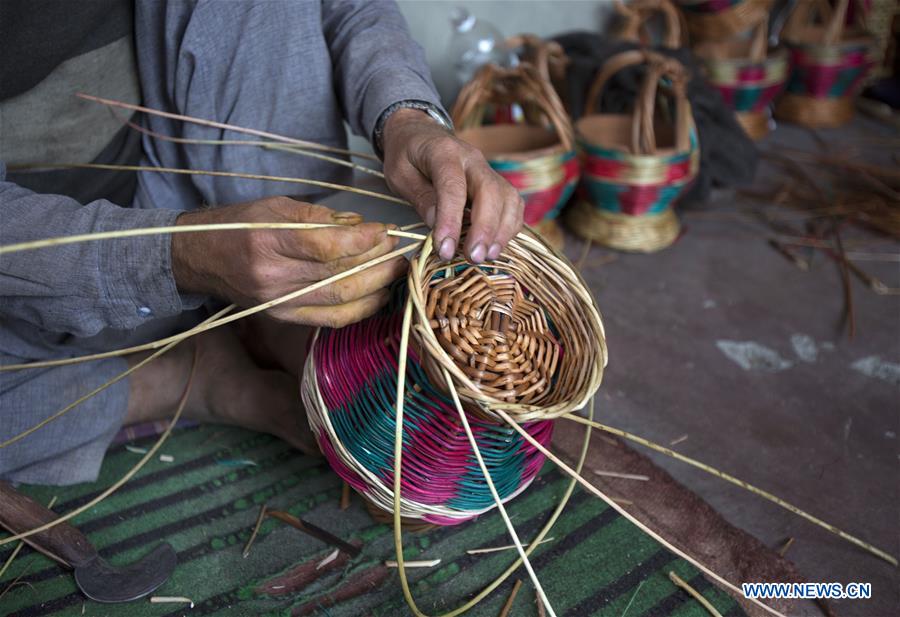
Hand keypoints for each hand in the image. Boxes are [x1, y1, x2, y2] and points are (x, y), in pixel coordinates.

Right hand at [171, 197, 406, 326]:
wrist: (200, 258)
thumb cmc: (239, 225)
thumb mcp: (276, 206)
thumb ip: (320, 217)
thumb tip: (361, 226)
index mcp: (267, 242)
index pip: (326, 246)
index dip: (363, 241)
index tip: (385, 230)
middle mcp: (272, 277)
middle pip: (339, 277)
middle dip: (377, 264)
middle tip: (398, 250)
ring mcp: (278, 303)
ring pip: (340, 301)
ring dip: (377, 287)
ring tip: (396, 270)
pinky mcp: (284, 318)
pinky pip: (331, 319)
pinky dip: (361, 309)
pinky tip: (379, 294)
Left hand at [381, 108, 523, 262]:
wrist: (420, 134)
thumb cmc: (406, 155)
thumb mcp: (399, 174)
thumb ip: (420, 197)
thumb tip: (437, 224)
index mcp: (444, 152)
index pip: (453, 187)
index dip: (451, 220)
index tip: (445, 249)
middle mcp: (472, 158)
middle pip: (490, 191)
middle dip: (485, 229)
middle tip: (473, 257)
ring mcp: (488, 170)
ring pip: (508, 198)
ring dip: (501, 231)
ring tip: (486, 256)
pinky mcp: (496, 183)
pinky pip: (513, 205)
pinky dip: (509, 228)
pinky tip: (495, 246)